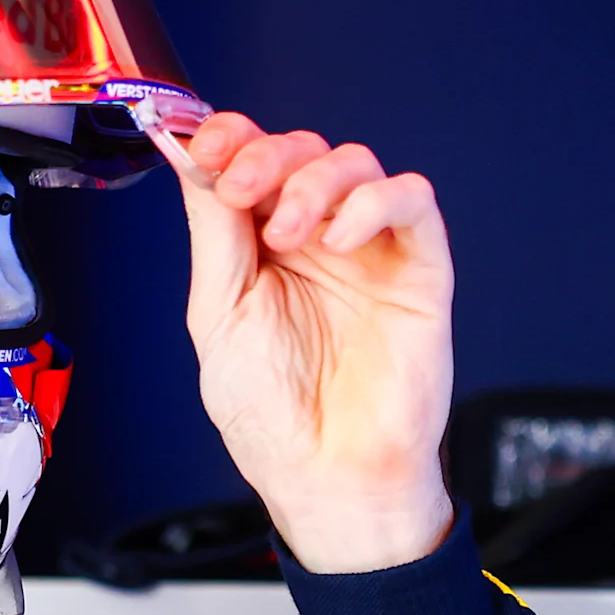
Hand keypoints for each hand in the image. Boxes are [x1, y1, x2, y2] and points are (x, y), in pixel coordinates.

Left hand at [160, 113, 455, 572]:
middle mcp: (317, 241)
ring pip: (355, 163)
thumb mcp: (219, 315)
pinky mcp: (420, 267)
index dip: (231, 139)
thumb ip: (215, 235)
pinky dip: (375, 201)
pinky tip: (340, 238)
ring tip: (290, 233)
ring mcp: (370, 250)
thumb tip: (194, 161)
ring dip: (312, 181)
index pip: (252, 161)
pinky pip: (412, 201)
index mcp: (262, 249)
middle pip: (302, 151)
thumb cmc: (274, 417)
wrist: (329, 476)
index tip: (208, 149)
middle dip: (266, 157)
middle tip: (243, 189)